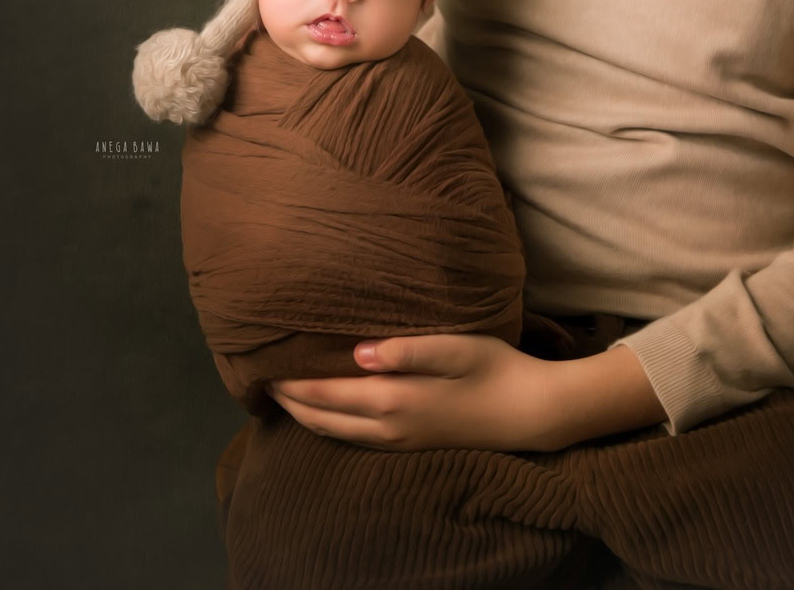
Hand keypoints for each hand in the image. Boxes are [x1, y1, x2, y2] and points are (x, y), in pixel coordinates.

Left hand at [267, 333, 560, 451]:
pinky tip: (328, 413)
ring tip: (285, 396)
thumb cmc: (495, 369)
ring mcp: (399, 441)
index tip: (265, 365)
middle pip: (323, 419)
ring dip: (306, 416)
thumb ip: (406, 349)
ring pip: (336, 433)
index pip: (327, 393)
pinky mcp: (410, 445)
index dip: (293, 381)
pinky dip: (330, 426)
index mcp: (394, 399)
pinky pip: (355, 439)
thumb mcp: (456, 347)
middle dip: (290, 401)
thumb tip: (357, 352)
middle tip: (263, 381)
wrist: (530, 413)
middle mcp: (389, 427)